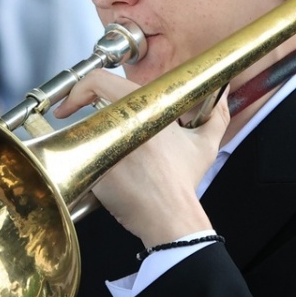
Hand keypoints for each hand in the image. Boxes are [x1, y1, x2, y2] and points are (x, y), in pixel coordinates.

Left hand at [52, 70, 224, 246]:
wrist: (171, 216)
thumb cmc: (184, 181)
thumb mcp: (206, 144)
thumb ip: (217, 115)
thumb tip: (222, 94)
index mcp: (147, 109)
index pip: (101, 80)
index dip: (82, 85)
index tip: (77, 97)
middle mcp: (123, 123)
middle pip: (86, 104)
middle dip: (77, 107)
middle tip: (72, 115)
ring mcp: (105, 146)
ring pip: (80, 130)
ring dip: (84, 135)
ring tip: (94, 148)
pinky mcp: (94, 169)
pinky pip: (79, 157)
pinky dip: (83, 161)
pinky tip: (97, 171)